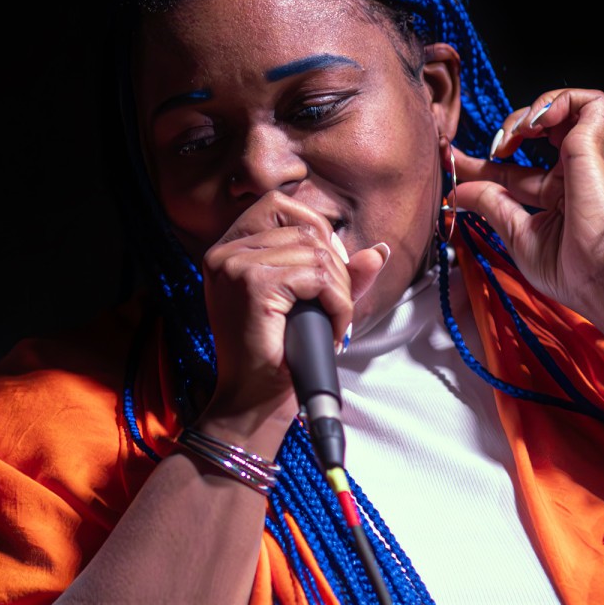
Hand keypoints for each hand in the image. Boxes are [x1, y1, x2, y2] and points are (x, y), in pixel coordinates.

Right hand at [196, 190, 389, 429]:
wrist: (254, 401)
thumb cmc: (276, 356)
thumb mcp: (309, 304)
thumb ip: (340, 274)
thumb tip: (378, 250)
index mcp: (229, 249)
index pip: (278, 204)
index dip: (315, 229)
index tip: (328, 271)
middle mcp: (225, 251)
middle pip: (305, 229)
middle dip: (336, 266)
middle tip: (336, 305)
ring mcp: (235, 265)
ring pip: (315, 252)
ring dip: (340, 289)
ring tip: (332, 322)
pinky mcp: (252, 284)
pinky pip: (317, 277)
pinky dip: (338, 303)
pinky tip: (332, 328)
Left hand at [452, 88, 603, 337]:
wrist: (600, 275)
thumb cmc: (570, 269)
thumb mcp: (517, 234)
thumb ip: (490, 206)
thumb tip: (457, 191)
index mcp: (556, 198)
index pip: (511, 172)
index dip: (480, 164)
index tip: (450, 161)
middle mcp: (572, 173)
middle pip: (531, 133)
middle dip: (501, 132)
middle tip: (484, 151)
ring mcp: (586, 156)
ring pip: (561, 108)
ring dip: (528, 113)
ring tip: (513, 139)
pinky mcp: (597, 142)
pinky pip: (590, 101)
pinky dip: (558, 101)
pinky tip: (537, 125)